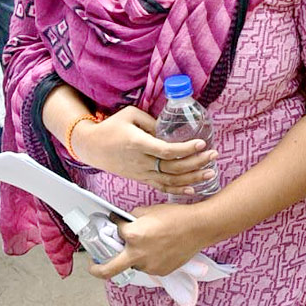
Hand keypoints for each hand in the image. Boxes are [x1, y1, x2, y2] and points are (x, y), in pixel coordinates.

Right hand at [72, 105, 218, 195]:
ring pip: (170, 181)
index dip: (185, 149)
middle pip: (173, 168)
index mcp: (138, 144)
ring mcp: (141, 173)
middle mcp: (141, 162)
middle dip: (196, 163)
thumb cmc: (111, 127)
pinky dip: (177, 190)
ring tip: (210, 173)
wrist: (92, 147)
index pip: (166, 151)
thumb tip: (169, 129)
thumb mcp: (130, 115)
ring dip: (192, 178)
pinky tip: (192, 188)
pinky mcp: (140, 178)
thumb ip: (151, 121)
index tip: (201, 143)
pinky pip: (161, 187)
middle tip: (214, 155)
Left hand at [89, 202, 206, 278]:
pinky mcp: (160, 272)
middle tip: (92, 266)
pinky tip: (161, 248)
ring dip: (134, 255)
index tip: (115, 220)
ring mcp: (149, 266)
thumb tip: (127, 221)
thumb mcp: (151, 209)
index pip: (116, 229)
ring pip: (134, 262)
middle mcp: (137, 254)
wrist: (199, 228)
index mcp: (133, 235)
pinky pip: (148, 265)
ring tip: (150, 243)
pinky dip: (149, 258)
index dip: (115, 222)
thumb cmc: (176, 216)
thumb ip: (134, 217)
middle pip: (109, 269)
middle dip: (97, 269)